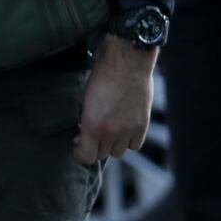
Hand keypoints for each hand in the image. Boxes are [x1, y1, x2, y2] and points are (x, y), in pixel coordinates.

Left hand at [74, 35, 156, 164]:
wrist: (128, 63)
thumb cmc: (102, 76)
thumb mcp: (85, 96)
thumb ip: (84, 116)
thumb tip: (82, 129)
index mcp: (93, 125)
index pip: (86, 157)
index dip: (80, 154)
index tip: (78, 144)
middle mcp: (111, 132)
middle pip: (101, 154)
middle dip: (94, 146)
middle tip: (92, 134)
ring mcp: (129, 130)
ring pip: (118, 152)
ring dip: (111, 144)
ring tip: (108, 131)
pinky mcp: (143, 126)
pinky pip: (135, 145)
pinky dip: (129, 141)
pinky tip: (123, 130)